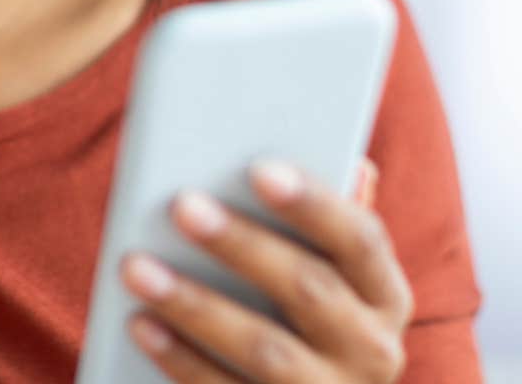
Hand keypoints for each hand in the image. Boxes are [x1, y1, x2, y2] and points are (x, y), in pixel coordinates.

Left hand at [119, 157, 412, 381]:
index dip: (314, 203)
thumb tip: (355, 163)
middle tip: (182, 206)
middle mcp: (371, 350)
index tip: (260, 169)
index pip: (360, 240)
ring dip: (196, 305)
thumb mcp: (335, 276)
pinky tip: (141, 324)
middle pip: (308, 290)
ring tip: (137, 266)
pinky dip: (181, 359)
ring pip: (264, 348)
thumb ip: (330, 224)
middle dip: (242, 245)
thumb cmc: (310, 320)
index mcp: (385, 296)